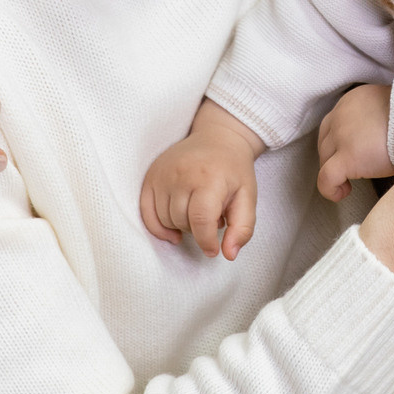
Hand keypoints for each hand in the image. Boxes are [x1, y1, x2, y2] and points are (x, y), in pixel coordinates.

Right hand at [141, 101, 266, 259]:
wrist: (218, 138)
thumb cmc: (234, 171)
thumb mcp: (248, 198)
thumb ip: (242, 228)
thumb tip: (229, 255)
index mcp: (209, 178)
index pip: (201, 219)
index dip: (206, 241)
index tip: (212, 249)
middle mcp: (182, 173)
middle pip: (181, 221)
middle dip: (196, 229)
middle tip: (210, 217)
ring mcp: (163, 174)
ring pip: (164, 219)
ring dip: (180, 225)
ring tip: (196, 212)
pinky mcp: (151, 176)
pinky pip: (145, 212)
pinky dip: (157, 227)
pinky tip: (172, 230)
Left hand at [315, 83, 393, 200]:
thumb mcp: (391, 109)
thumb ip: (378, 117)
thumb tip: (380, 135)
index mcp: (352, 100)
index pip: (332, 123)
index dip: (338, 143)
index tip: (351, 153)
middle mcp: (341, 115)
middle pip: (325, 142)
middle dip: (334, 158)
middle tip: (350, 172)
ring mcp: (341, 136)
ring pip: (324, 160)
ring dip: (334, 173)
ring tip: (348, 185)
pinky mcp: (347, 158)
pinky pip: (326, 179)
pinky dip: (330, 189)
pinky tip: (343, 194)